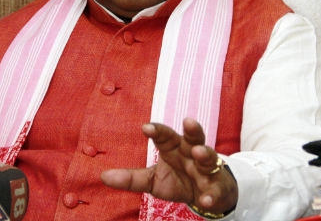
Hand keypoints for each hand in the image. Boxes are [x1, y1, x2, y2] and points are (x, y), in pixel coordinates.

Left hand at [101, 117, 237, 214]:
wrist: (207, 195)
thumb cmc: (178, 179)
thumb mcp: (153, 180)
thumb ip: (131, 178)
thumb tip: (103, 176)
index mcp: (175, 148)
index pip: (166, 136)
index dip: (157, 131)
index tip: (146, 128)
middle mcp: (192, 154)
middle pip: (194, 138)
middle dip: (192, 130)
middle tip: (188, 121)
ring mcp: (207, 170)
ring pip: (209, 158)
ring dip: (205, 154)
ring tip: (199, 153)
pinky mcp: (218, 187)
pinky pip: (216, 189)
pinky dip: (212, 194)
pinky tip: (206, 199)